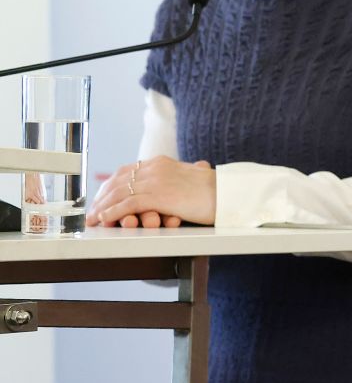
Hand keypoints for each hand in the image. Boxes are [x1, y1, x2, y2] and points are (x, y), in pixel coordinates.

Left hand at [85, 157, 215, 228]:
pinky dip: (113, 213)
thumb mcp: (192, 177)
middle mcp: (155, 168)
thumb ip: (180, 175)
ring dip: (103, 207)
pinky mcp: (159, 196)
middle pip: (118, 181)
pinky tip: (105, 219)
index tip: (101, 197)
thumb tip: (191, 170)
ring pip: (119, 193)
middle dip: (102, 197)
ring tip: (94, 219)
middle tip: (92, 211)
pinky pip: (128, 204)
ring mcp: (156, 181)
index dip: (110, 186)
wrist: (228, 194)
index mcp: (161, 163)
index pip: (126, 171)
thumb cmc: (215, 190)